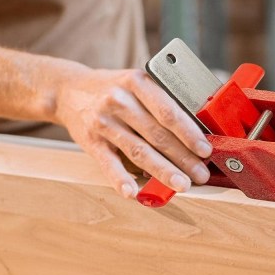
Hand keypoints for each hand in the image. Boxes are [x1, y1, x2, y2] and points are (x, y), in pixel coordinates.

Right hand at [53, 66, 211, 198]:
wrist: (68, 91)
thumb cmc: (112, 89)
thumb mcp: (136, 83)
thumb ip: (160, 102)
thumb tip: (194, 134)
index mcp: (137, 82)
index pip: (168, 111)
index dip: (189, 133)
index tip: (205, 150)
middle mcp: (119, 101)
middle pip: (157, 134)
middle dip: (183, 157)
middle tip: (201, 174)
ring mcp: (104, 122)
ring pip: (139, 151)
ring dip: (162, 171)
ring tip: (181, 184)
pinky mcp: (91, 141)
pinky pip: (108, 163)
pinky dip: (120, 179)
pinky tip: (133, 192)